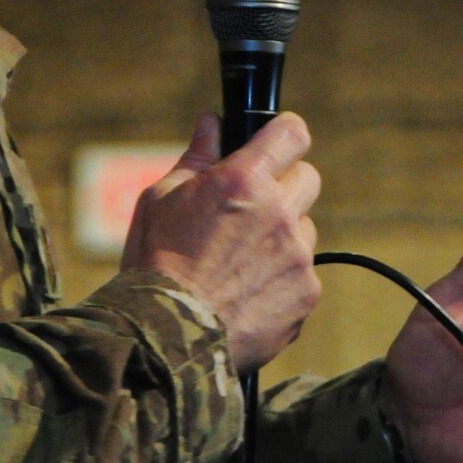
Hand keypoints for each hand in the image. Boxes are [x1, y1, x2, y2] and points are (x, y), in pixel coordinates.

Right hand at [122, 112, 321, 372]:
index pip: (292, 133)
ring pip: (304, 229)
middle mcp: (279, 212)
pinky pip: (303, 274)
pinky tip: (248, 294)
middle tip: (252, 210)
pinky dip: (283, 280)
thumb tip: (212, 124)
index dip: (284, 135)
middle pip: (307, 178)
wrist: (165, 338)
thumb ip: (196, 158)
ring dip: (283, 237)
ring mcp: (298, 255)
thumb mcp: (161, 200)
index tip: (276, 144)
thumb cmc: (155, 265)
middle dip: (284, 188)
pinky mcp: (306, 293)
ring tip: (240, 264)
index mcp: (243, 180)